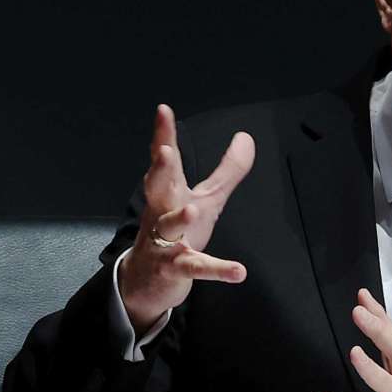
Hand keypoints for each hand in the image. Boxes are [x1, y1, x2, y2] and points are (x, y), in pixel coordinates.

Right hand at [118, 104, 255, 333]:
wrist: (146, 281)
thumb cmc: (176, 233)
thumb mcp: (206, 199)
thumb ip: (227, 170)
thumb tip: (246, 137)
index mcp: (169, 193)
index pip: (165, 160)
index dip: (163, 134)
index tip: (163, 110)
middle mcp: (162, 213)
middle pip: (158, 189)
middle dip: (160, 171)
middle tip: (165, 153)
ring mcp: (165, 242)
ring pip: (169, 227)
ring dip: (179, 218)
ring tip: (193, 209)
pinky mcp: (175, 269)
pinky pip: (195, 268)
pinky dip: (217, 270)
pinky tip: (238, 271)